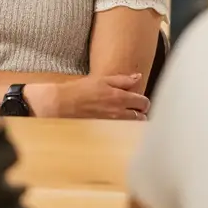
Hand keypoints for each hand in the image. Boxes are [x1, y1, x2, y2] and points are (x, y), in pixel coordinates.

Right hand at [30, 74, 149, 119]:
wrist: (64, 103)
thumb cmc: (82, 90)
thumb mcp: (103, 80)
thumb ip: (123, 80)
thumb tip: (138, 77)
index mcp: (120, 97)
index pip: (143, 102)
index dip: (144, 101)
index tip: (139, 100)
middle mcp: (119, 112)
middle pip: (141, 116)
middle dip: (140, 112)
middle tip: (135, 108)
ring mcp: (113, 123)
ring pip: (133, 126)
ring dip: (133, 121)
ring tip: (127, 116)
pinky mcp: (106, 130)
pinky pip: (122, 131)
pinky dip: (124, 127)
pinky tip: (118, 122)